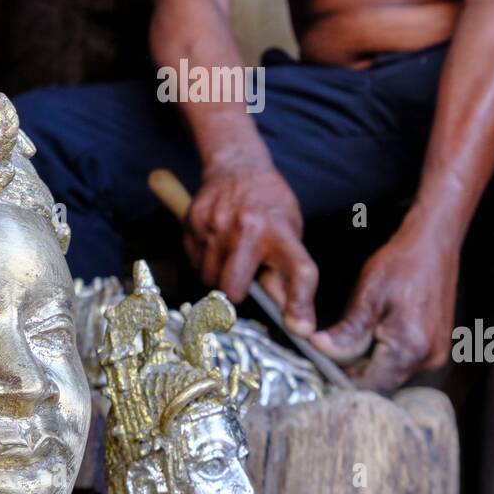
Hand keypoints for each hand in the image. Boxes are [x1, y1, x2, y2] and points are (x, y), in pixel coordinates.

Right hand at [184, 157, 317, 333]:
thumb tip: (288, 314)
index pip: (298, 271)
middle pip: (232, 289)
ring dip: (219, 276)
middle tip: (243, 278)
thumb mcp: (290, 230)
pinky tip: (217, 241)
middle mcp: (247, 227)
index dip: (300, 304)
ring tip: (232, 252)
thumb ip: (286, 271)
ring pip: (209, 280)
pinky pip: (195, 262)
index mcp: (280, 230)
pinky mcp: (192, 222)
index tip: (301, 329)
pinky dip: (205, 260)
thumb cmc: (269, 204)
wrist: (237, 165)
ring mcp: (215, 224)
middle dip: (236, 293)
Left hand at [311, 214, 458, 393]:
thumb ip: (346, 332)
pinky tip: (374, 334)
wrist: (433, 245)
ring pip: (392, 374)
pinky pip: (404, 363)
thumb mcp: (367, 296)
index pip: (369, 385)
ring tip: (352, 339)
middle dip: (355, 371)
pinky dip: (386, 355)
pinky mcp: (437, 348)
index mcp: (410, 348)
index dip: (342, 379)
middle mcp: (428, 358)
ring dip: (370, 363)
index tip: (322, 367)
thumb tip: (320, 351)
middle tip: (332, 351)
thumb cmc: (401, 264)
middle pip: (382, 383)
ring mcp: (436, 354)